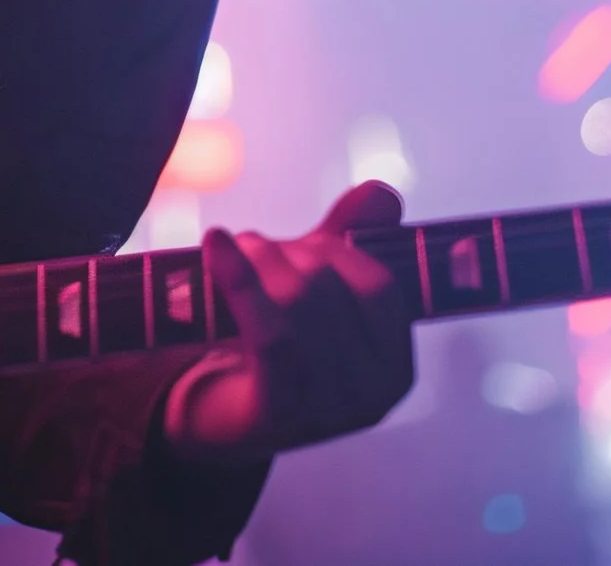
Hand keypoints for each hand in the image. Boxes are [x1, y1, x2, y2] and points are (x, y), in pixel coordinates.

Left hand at [160, 182, 412, 465]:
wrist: (217, 417)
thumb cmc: (275, 348)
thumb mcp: (316, 290)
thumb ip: (349, 239)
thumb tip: (381, 194)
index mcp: (396, 367)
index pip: (380, 284)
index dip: (338, 250)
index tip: (303, 244)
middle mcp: (373, 396)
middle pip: (329, 286)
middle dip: (286, 252)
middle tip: (251, 248)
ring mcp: (328, 412)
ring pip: (297, 302)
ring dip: (257, 259)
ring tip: (232, 251)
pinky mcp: (279, 415)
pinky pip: (267, 332)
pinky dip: (238, 278)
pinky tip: (215, 245)